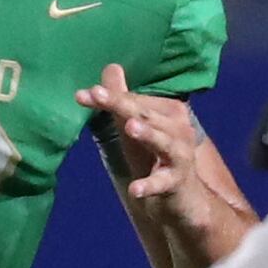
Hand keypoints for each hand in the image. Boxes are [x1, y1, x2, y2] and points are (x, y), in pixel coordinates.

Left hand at [79, 62, 251, 263]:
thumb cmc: (156, 158)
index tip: (82, 94)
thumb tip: (111, 68)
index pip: (134, 100)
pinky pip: (162, 182)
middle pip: (145, 114)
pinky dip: (150, 186)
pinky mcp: (177, 182)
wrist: (184, 200)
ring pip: (163, 142)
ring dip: (148, 134)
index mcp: (169, 112)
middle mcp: (178, 129)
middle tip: (97, 94)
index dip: (109, 96)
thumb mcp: (136, 127)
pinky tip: (136, 189)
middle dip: (121, 104)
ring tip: (130, 127)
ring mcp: (180, 155)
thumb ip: (122, 100)